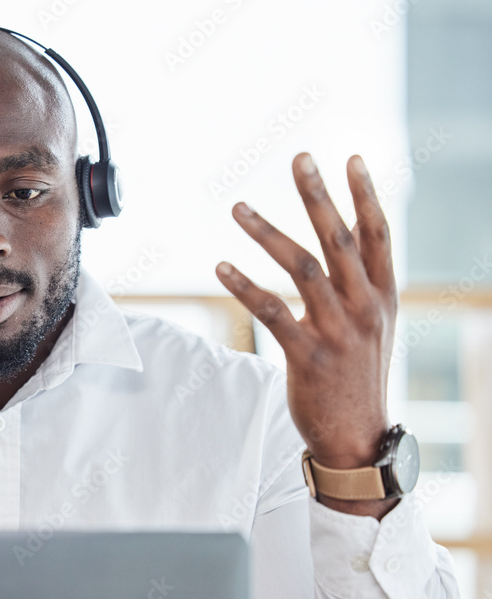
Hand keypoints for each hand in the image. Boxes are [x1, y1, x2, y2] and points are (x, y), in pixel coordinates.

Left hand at [215, 154, 397, 511]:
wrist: (356, 434)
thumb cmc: (358, 371)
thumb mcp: (375, 322)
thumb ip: (364, 277)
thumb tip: (351, 229)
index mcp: (382, 295)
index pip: (376, 234)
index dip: (364, 195)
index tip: (350, 158)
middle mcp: (364, 307)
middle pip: (338, 239)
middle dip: (318, 196)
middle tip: (300, 158)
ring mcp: (337, 332)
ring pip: (302, 268)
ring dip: (267, 233)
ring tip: (239, 206)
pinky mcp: (306, 355)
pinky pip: (272, 311)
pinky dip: (245, 286)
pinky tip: (221, 266)